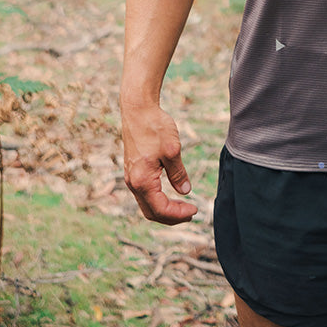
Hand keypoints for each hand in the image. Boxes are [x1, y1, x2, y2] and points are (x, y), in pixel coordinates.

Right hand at [121, 103, 198, 224]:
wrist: (138, 109)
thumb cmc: (155, 127)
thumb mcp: (172, 150)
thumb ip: (178, 173)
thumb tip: (186, 192)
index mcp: (142, 180)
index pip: (160, 209)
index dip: (178, 214)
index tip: (195, 209)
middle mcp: (133, 182)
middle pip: (151, 212)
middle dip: (172, 216)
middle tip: (191, 212)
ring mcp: (131, 177)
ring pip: (147, 204)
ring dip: (165, 209)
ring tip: (184, 206)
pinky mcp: (133, 171)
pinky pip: (144, 194)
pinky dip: (158, 200)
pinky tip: (171, 194)